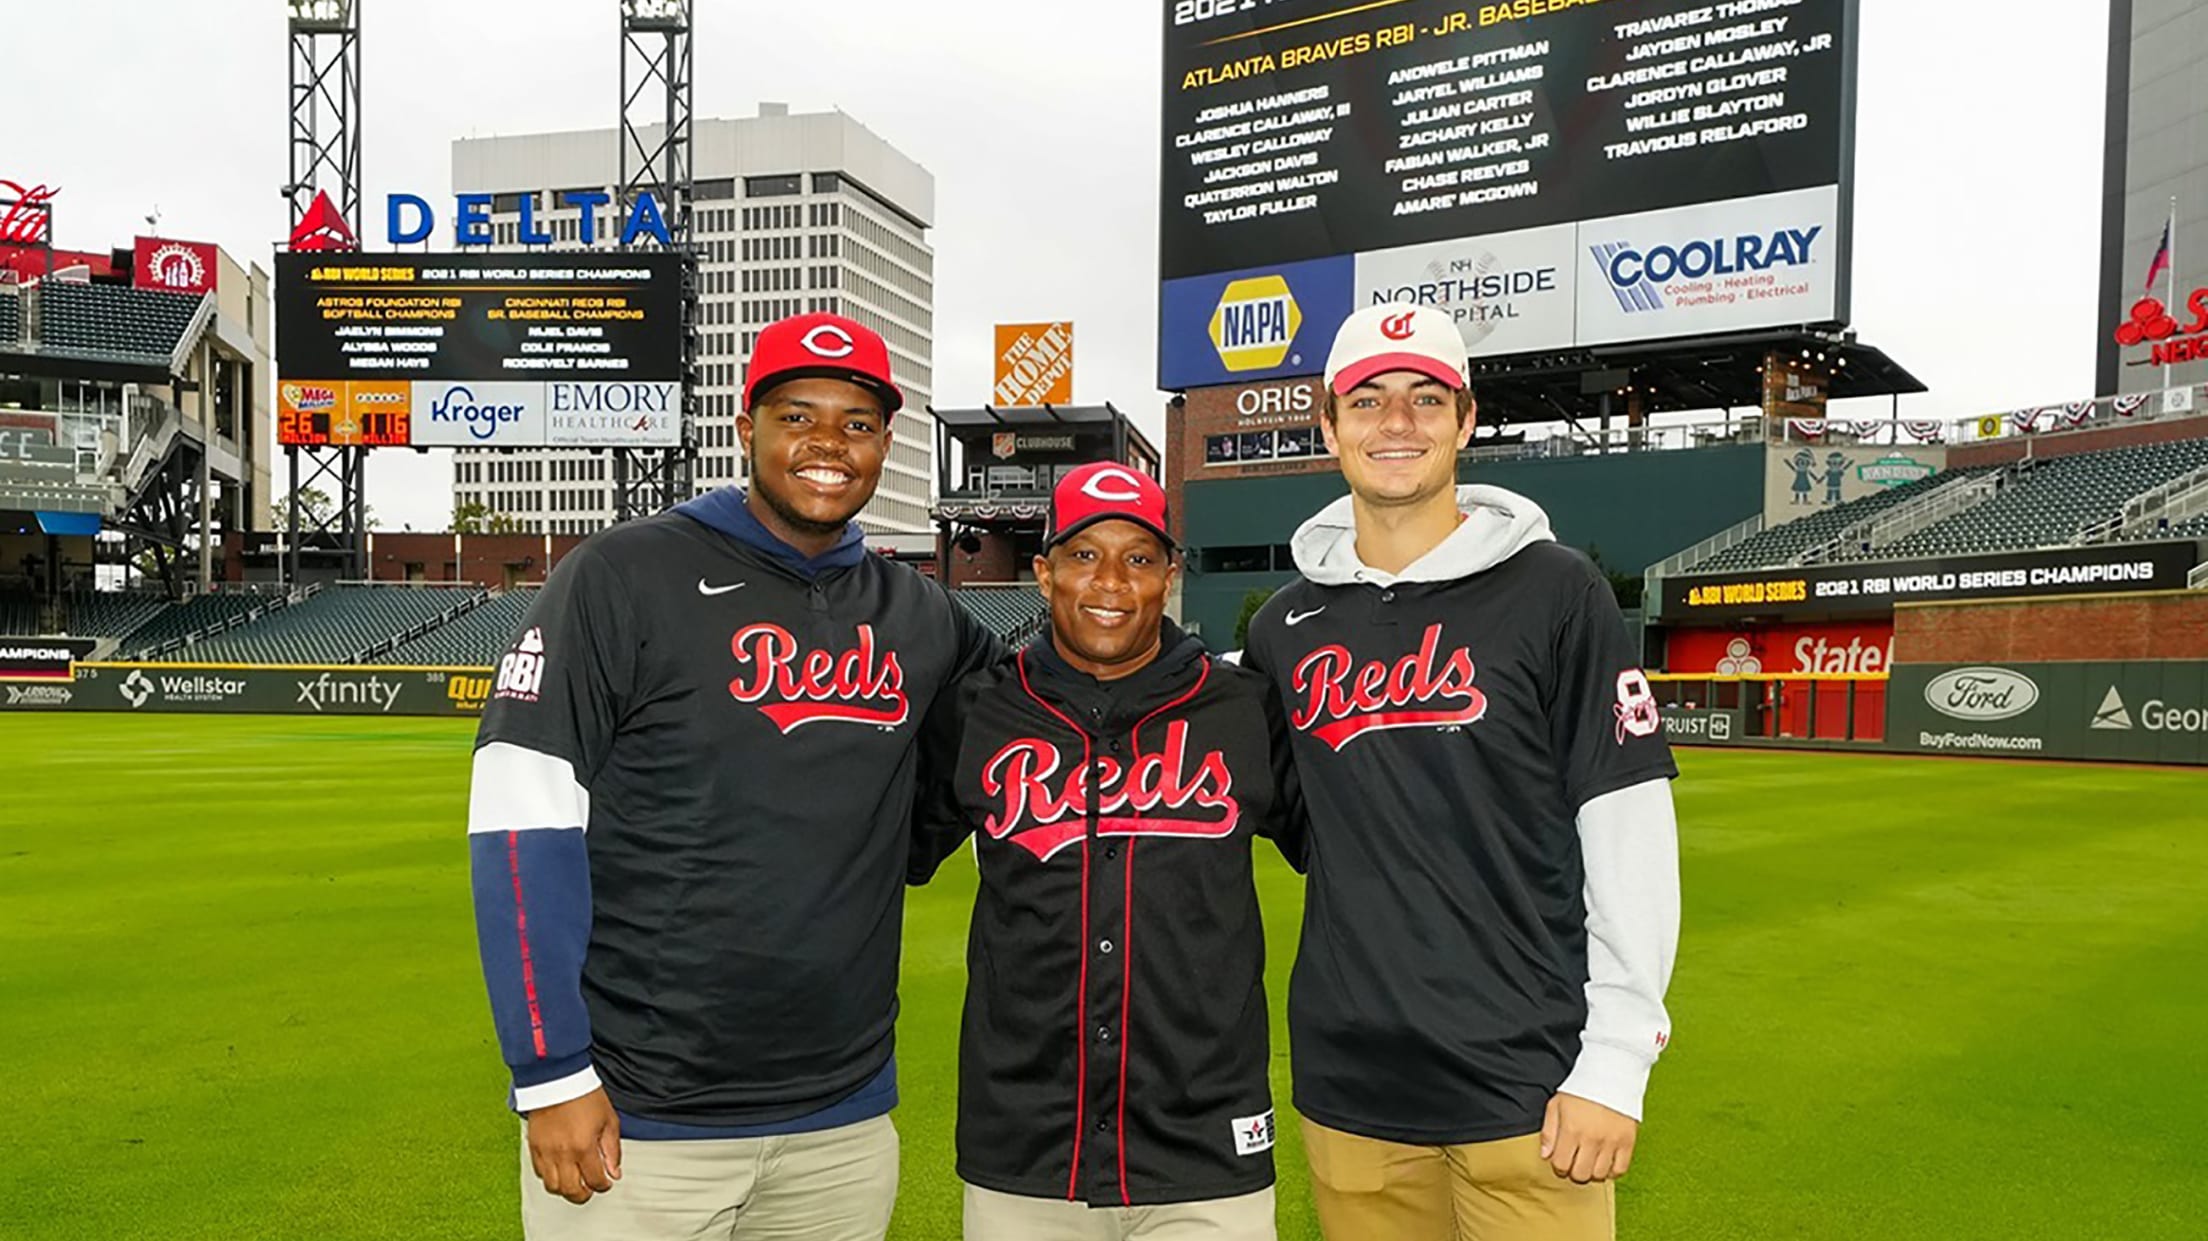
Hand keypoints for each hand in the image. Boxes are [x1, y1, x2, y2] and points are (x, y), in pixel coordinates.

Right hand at [526, 1088, 622, 1204]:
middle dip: (584, 1195)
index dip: (603, 1185)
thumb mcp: (609, 1120)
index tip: (606, 1182)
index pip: (595, 1181)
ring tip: (575, 1181)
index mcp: (584, 1147)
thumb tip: (614, 1172)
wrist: (557, 1078)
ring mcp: (545, 1152)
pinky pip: (540, 1173)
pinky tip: (560, 1169)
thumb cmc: (584, 1095)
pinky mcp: (533, 1147)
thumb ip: (612, 1150)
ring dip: (566, 1189)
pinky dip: (551, 1177)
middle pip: (571, 1191)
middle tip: (590, 1189)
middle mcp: (562, 1153)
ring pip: (553, 1186)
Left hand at [1539, 1092, 1636, 1183]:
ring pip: (1599, 1175)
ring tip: (1590, 1161)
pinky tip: (1605, 1162)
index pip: (1561, 1165)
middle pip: (1580, 1175)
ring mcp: (1611, 1142)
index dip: (1559, 1168)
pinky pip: (1619, 1170)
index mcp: (1571, 1130)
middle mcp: (1591, 1139)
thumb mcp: (1556, 1106)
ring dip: (1592, 1173)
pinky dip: (1611, 1171)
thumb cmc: (1580, 1091)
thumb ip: (1548, 1132)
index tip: (1562, 1162)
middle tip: (1576, 1163)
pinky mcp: (1627, 1142)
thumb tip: (1546, 1156)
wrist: (1610, 1077)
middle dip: (1574, 1173)